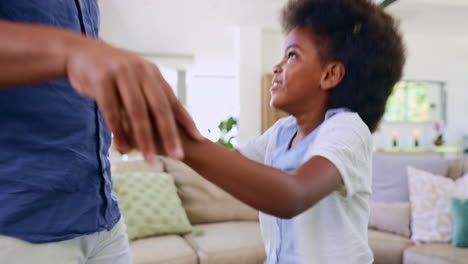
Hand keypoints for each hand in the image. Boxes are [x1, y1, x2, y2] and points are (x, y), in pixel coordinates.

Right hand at [65, 38, 201, 161]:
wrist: (80, 52)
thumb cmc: (113, 73)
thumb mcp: (135, 78)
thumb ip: (150, 96)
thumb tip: (172, 120)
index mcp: (152, 73)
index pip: (172, 100)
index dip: (186, 120)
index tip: (198, 138)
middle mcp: (140, 71)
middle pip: (159, 107)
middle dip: (169, 134)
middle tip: (177, 156)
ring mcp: (121, 73)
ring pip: (136, 111)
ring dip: (144, 138)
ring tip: (149, 159)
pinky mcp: (101, 80)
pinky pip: (112, 110)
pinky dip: (118, 131)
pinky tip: (123, 147)